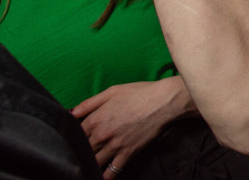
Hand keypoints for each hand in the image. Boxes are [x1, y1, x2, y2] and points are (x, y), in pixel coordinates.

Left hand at [73, 78, 191, 178]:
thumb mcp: (111, 92)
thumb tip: (70, 113)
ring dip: (89, 164)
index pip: (74, 134)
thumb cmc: (139, 93)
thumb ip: (89, 103)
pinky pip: (112, 170)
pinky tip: (101, 176)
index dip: (74, 136)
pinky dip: (105, 176)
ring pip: (94, 162)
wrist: (164, 101)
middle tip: (77, 154)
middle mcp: (101, 135)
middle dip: (79, 152)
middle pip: (82, 150)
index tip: (74, 138)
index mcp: (95, 119)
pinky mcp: (128, 153)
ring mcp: (114, 146)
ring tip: (85, 165)